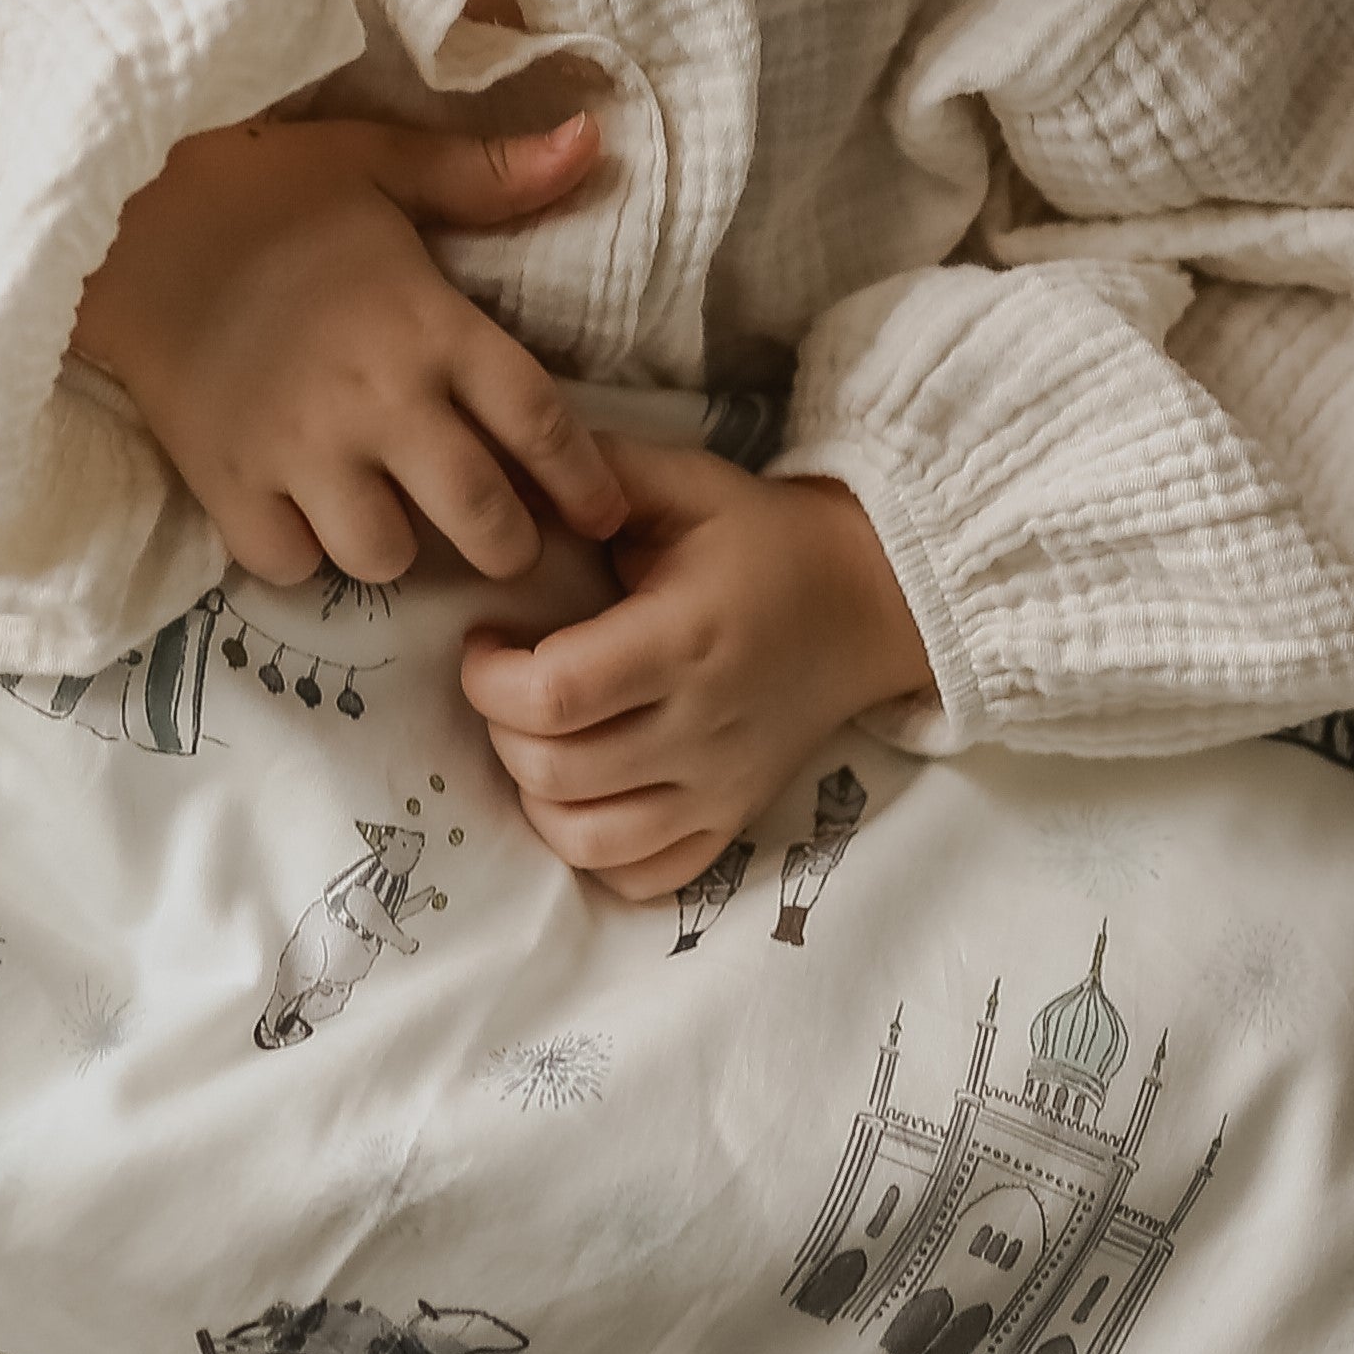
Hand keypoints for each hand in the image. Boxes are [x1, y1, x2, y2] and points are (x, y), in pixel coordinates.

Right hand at [71, 113, 629, 587]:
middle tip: (502, 542)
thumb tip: (594, 141)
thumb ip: (487, 174)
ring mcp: (301, 452)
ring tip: (385, 522)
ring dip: (395, 549)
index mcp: (430, 326)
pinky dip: (301, 557)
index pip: (541, 423)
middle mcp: (379, 401)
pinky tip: (300, 521)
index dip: (583, 481)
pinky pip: (289, 566)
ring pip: (386, 557)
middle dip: (507, 545)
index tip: (601, 512)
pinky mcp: (228, 484)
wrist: (120, 216)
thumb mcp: (379, 162)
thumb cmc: (259, 187)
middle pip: (480, 519)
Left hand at [458, 439, 930, 901]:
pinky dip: (591, 852)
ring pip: (584, 838)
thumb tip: (508, 481)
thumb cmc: (763, 540)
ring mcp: (718, 788)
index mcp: (684, 639)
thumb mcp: (687, 485)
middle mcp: (702, 727)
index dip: (489, 680)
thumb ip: (598, 476)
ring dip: (534, 795)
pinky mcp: (729, 822)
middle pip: (554, 772)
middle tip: (510, 686)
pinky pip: (640, 877)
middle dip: (500, 730)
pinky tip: (583, 796)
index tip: (486, 644)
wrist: (868, 602)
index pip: (553, 695)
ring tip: (540, 741)